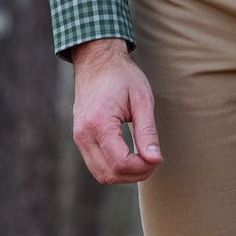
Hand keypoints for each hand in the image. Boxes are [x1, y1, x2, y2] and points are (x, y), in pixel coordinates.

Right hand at [70, 38, 162, 183]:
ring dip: (123, 175)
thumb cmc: (122, 76)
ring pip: (100, 173)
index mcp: (99, 123)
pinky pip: (95, 164)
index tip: (156, 160)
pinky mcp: (80, 137)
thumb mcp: (142, 99)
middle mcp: (84, 134)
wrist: (98, 60)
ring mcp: (79, 136)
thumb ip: (148, 131)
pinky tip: (129, 156)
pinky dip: (112, 167)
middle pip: (108, 174)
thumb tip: (155, 160)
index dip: (141, 168)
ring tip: (142, 161)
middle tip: (152, 162)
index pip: (120, 163)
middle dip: (133, 175)